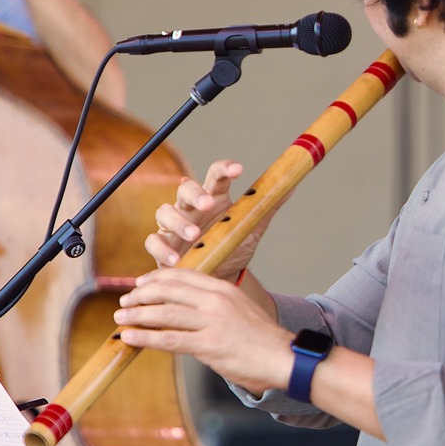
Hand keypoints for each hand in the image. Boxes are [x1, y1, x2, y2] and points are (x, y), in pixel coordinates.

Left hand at [114, 267, 289, 390]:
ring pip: (163, 313)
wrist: (283, 357)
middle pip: (167, 290)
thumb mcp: (238, 309)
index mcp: (222, 289)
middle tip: (125, 301)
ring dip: (137, 315)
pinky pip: (168, 339)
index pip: (181, 276)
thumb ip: (213, 306)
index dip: (155, 278)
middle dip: (140, 295)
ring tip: (121, 318)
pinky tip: (129, 337)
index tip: (140, 284)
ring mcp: (211, 322)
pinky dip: (144, 337)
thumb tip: (183, 311)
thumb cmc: (261, 338)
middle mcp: (215, 300)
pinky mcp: (208, 345)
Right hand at [146, 160, 265, 280]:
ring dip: (179, 222)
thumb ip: (266, 206)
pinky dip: (162, 249)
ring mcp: (173, 226)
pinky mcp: (162, 246)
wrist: (220, 275)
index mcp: (214, 198)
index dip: (224, 169)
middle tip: (208, 203)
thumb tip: (291, 185)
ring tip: (194, 235)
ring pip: (165, 213)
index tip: (238, 169)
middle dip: (195, 194)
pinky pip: (154, 242)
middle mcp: (190, 207)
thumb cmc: (232, 246)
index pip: (216, 176)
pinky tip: (176, 259)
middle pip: (185, 190)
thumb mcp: (251, 228)